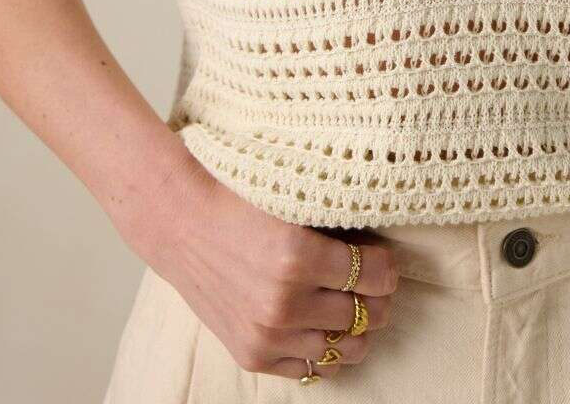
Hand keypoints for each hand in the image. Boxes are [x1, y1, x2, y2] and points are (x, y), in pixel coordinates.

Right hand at [125, 145, 399, 381]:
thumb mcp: (295, 203)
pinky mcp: (253, 355)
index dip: (386, 265)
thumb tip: (381, 243)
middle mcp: (285, 303)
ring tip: (351, 305)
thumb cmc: (241, 202)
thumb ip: (337, 225)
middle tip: (372, 282)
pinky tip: (322, 324)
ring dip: (356, 327)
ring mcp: (268, 335)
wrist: (182, 224)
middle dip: (377, 297)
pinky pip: (311, 367)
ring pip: (346, 348)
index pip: (377, 275)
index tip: (382, 258)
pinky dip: (325, 348)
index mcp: (299, 256)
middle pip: (367, 314)